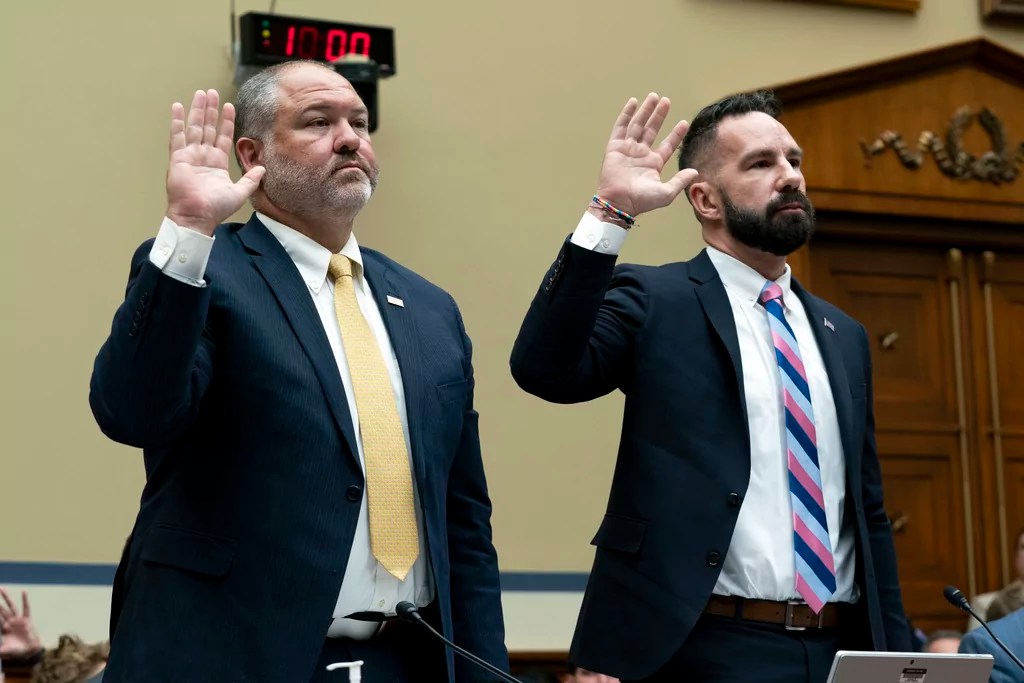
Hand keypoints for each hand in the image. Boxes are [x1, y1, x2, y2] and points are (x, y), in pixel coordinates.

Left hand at [0, 588, 41, 657]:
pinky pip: (26, 608)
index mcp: (3, 628)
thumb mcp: (3, 650)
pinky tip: (23, 591)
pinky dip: (25, 599)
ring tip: (2, 589)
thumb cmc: (16, 651)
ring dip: (6, 598)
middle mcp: (10, 621)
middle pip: (1, 610)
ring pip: (11, 606)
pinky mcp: (27, 619)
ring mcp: (18, 619)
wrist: (29, 651)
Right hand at [165, 89, 265, 235]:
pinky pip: (177, 136)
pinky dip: (177, 121)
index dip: (227, 121)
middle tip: (212, 92)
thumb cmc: (216, 208)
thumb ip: (251, 179)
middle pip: (208, 127)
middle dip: (211, 110)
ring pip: (195, 127)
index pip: (223, 137)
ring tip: (201, 93)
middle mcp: (203, 156)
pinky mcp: (178, 158)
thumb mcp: (240, 192)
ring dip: (198, 110)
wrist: (197, 217)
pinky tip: (178, 107)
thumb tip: (264, 169)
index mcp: (217, 163)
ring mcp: (190, 156)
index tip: (229, 106)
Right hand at [594, 93, 697, 217]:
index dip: (676, 133)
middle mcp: (641, 154)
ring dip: (646, 110)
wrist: (619, 202)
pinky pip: (621, 127)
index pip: (667, 144)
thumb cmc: (641, 201)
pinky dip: (627, 114)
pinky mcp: (615, 147)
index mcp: (654, 163)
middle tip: (666, 101)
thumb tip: (695, 172)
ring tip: (654, 96)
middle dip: (659, 115)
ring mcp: (628, 149)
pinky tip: (633, 102)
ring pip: (638, 125)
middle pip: (652, 129)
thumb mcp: (666, 193)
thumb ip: (680, 180)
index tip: (684, 122)